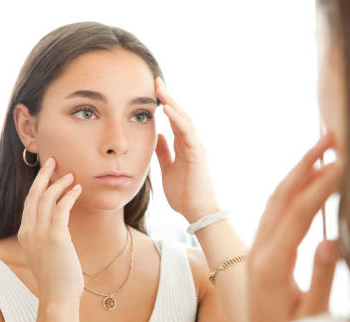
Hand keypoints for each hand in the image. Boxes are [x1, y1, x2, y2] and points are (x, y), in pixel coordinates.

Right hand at [17, 157, 83, 304]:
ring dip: (59, 183)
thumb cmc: (57, 278)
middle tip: (54, 161)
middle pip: (34, 194)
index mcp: (24, 234)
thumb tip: (59, 228)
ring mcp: (40, 233)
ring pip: (47, 198)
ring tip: (72, 175)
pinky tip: (77, 189)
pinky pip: (61, 207)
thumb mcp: (46, 254)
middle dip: (44, 175)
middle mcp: (28, 231)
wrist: (57, 297)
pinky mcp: (55, 236)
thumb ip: (47, 238)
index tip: (47, 174)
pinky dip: (69, 195)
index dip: (38, 186)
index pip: (29, 203)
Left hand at [154, 77, 219, 222]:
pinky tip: (167, 109)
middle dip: (167, 97)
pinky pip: (187, 133)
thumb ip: (164, 152)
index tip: (152, 90)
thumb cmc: (184, 194)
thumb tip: (158, 136)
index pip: (174, 120)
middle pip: (179, 114)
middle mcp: (191, 143)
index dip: (164, 104)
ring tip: (159, 88)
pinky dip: (177, 120)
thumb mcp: (168, 169)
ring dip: (172, 103)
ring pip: (184, 119)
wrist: (196, 212)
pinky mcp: (197, 154)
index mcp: (184, 146)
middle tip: (155, 80)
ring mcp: (196, 147)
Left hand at [247, 133, 341, 321]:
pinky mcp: (260, 252)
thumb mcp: (309, 316)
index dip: (323, 185)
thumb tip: (333, 241)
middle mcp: (259, 251)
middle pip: (281, 197)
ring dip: (297, 172)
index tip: (346, 162)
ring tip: (321, 149)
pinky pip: (274, 213)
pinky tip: (308, 180)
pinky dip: (292, 190)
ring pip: (275, 201)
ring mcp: (256, 250)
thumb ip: (320, 279)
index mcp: (272, 265)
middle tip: (329, 136)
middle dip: (304, 163)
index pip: (299, 214)